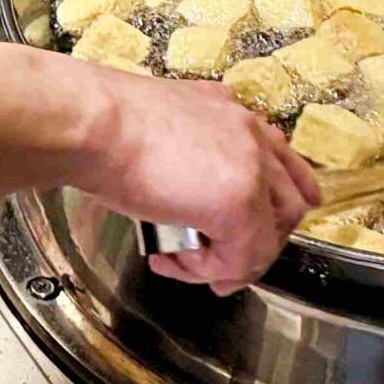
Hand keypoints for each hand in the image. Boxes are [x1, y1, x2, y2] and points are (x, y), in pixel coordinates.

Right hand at [79, 72, 318, 294]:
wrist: (95, 123)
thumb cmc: (108, 122)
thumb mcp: (163, 125)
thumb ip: (190, 147)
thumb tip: (183, 184)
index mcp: (233, 112)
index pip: (283, 159)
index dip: (288, 195)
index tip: (279, 222)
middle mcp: (251, 137)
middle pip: (287, 205)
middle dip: (256, 242)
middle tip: (219, 262)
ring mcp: (251, 170)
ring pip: (267, 238)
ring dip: (228, 262)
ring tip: (184, 263)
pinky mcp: (239, 205)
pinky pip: (240, 258)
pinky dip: (206, 270)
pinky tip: (169, 258)